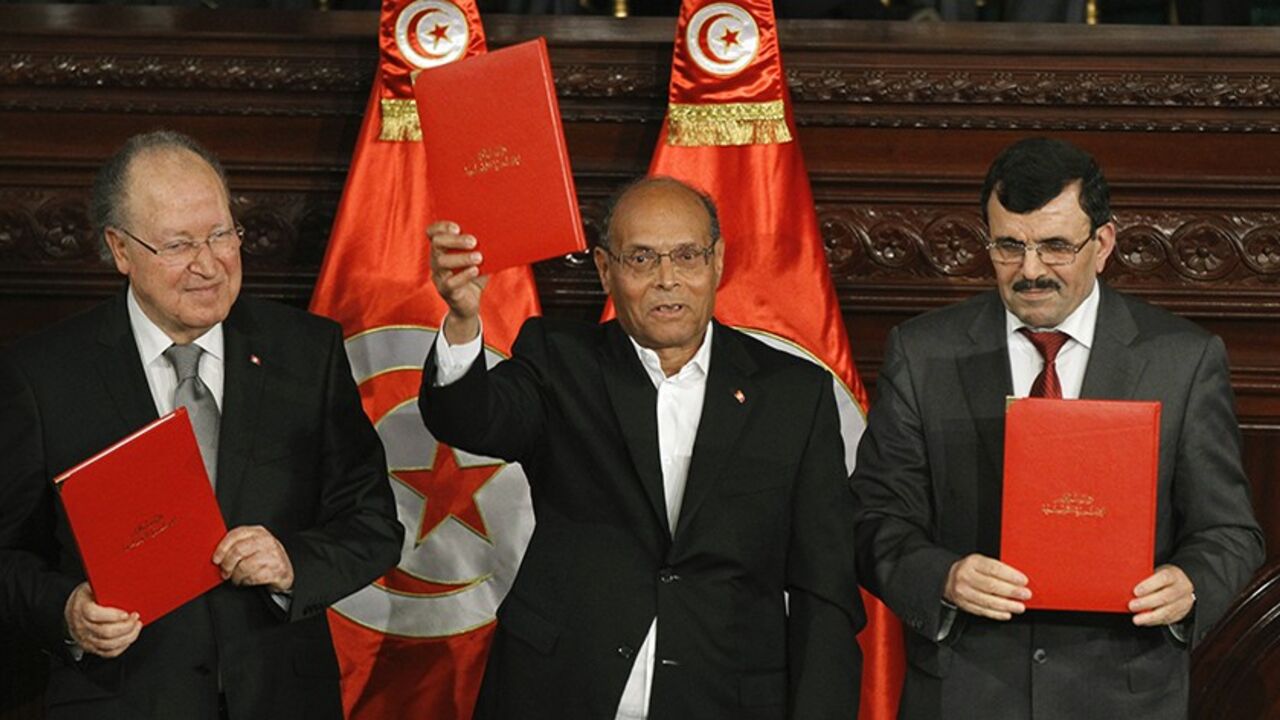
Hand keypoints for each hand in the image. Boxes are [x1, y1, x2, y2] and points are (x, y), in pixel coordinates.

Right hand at [64, 582, 140, 658]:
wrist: (73, 611)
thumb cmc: (86, 597)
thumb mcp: (91, 586)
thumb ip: (104, 585)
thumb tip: (126, 578)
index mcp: (80, 608)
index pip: (94, 614)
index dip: (112, 615)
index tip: (126, 613)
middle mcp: (81, 626)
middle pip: (104, 632)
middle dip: (125, 626)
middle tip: (136, 618)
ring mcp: (86, 638)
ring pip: (108, 644)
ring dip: (127, 637)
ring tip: (136, 626)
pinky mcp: (92, 647)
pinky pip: (108, 653)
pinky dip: (122, 647)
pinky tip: (129, 637)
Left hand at [212, 525, 293, 592]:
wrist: (283, 572)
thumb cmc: (263, 558)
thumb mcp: (251, 546)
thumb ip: (236, 545)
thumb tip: (217, 554)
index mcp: (257, 532)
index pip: (235, 535)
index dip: (222, 548)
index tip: (216, 559)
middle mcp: (266, 541)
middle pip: (238, 551)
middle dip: (227, 565)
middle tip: (225, 572)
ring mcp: (273, 555)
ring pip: (244, 566)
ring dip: (237, 576)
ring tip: (237, 578)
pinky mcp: (277, 569)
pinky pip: (254, 577)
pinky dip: (247, 582)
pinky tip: (247, 580)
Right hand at [428, 220, 487, 344]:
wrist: (469, 304)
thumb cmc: (473, 277)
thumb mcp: (478, 260)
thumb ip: (481, 248)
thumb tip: (497, 235)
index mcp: (442, 249)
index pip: (433, 232)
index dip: (441, 227)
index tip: (457, 227)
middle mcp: (436, 260)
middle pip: (437, 244)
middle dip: (455, 240)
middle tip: (473, 241)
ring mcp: (439, 276)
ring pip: (441, 262)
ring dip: (461, 258)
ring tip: (479, 257)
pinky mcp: (445, 291)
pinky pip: (450, 282)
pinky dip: (463, 275)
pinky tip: (475, 271)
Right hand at [944, 554, 1030, 620]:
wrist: (950, 579)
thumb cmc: (970, 570)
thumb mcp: (981, 562)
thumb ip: (998, 569)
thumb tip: (1018, 579)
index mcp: (972, 562)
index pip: (994, 568)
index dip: (1010, 575)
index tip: (1023, 581)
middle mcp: (966, 576)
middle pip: (991, 585)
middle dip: (1011, 591)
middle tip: (1025, 594)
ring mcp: (963, 591)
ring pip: (987, 601)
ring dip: (1006, 605)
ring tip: (1019, 607)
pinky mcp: (963, 604)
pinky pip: (982, 611)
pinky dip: (996, 614)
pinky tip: (1006, 613)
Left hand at [1130, 564, 1194, 626]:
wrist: (1183, 586)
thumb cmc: (1164, 579)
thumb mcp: (1157, 572)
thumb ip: (1145, 576)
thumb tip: (1126, 583)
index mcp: (1174, 575)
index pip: (1163, 578)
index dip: (1148, 585)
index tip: (1136, 591)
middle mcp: (1181, 588)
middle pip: (1165, 597)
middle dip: (1146, 603)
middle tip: (1132, 606)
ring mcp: (1183, 602)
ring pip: (1167, 611)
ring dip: (1149, 617)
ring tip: (1136, 619)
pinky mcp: (1181, 614)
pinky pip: (1167, 619)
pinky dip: (1153, 621)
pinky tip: (1144, 621)